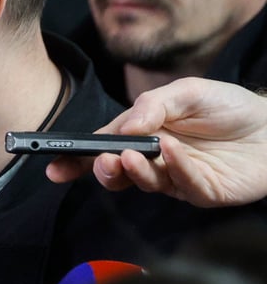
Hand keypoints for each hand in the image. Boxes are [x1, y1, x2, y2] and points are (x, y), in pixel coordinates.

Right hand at [47, 77, 266, 206]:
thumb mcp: (186, 91)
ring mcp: (177, 178)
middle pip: (116, 172)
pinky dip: (175, 169)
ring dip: (134, 171)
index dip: (75, 159)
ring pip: (144, 182)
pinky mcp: (204, 192)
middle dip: (102, 169)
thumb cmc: (229, 106)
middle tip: (103, 161)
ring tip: (130, 156)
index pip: (102, 148)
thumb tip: (124, 127)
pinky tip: (175, 152)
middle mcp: (155, 160)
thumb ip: (153, 104)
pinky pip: (183, 186)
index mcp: (142, 134)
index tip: (54, 166)